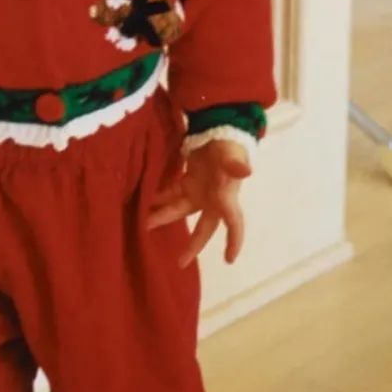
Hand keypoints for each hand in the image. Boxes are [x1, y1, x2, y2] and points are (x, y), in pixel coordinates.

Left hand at [145, 138, 251, 267]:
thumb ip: (234, 163)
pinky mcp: (189, 181)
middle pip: (204, 228)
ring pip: (180, 210)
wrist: (220, 127)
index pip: (234, 223)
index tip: (229, 260)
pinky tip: (145, 203)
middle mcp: (214, 199)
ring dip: (164, 216)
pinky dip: (160, 199)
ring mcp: (200, 191)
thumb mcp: (231, 153)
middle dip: (192, 246)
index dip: (234, 241)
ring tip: (145, 223)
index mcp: (227, 196)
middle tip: (180, 263)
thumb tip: (246, 170)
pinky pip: (173, 194)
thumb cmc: (229, 143)